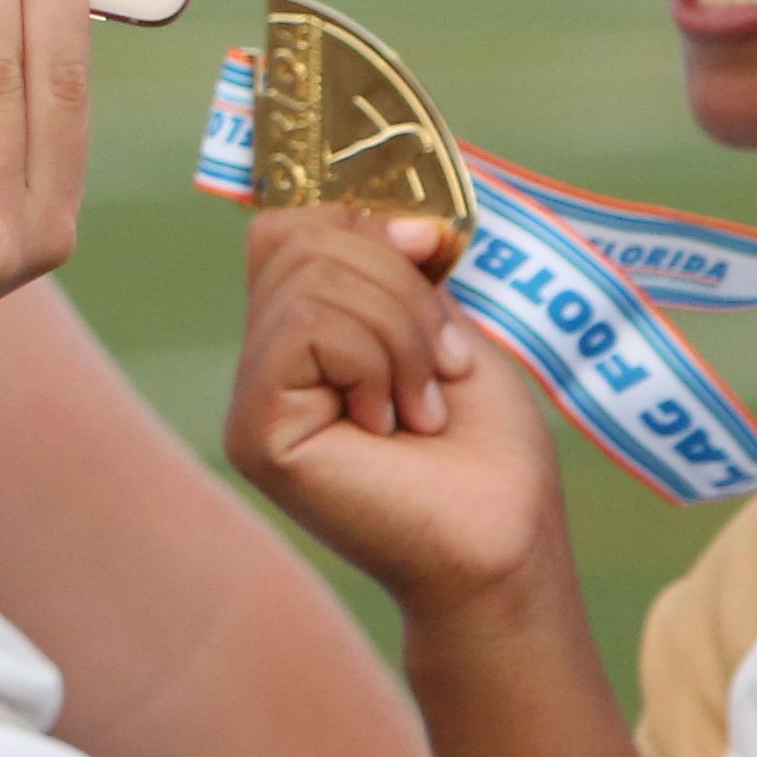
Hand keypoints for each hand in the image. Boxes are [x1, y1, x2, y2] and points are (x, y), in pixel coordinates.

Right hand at [222, 205, 566, 614]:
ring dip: (402, 332)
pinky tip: (394, 425)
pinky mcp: (257, 433)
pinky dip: (377, 361)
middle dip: (398, 285)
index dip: (363, 220)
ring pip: (310, 280)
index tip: (433, 252)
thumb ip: (399, 270)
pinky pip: (307, 330)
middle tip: (444, 368)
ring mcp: (252, 402)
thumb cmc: (487, 452)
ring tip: (424, 406)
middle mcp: (263, 367)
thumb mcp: (446, 327)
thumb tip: (392, 213)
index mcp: (302, 337)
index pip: (293, 226)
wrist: (504, 543)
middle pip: (301, 239)